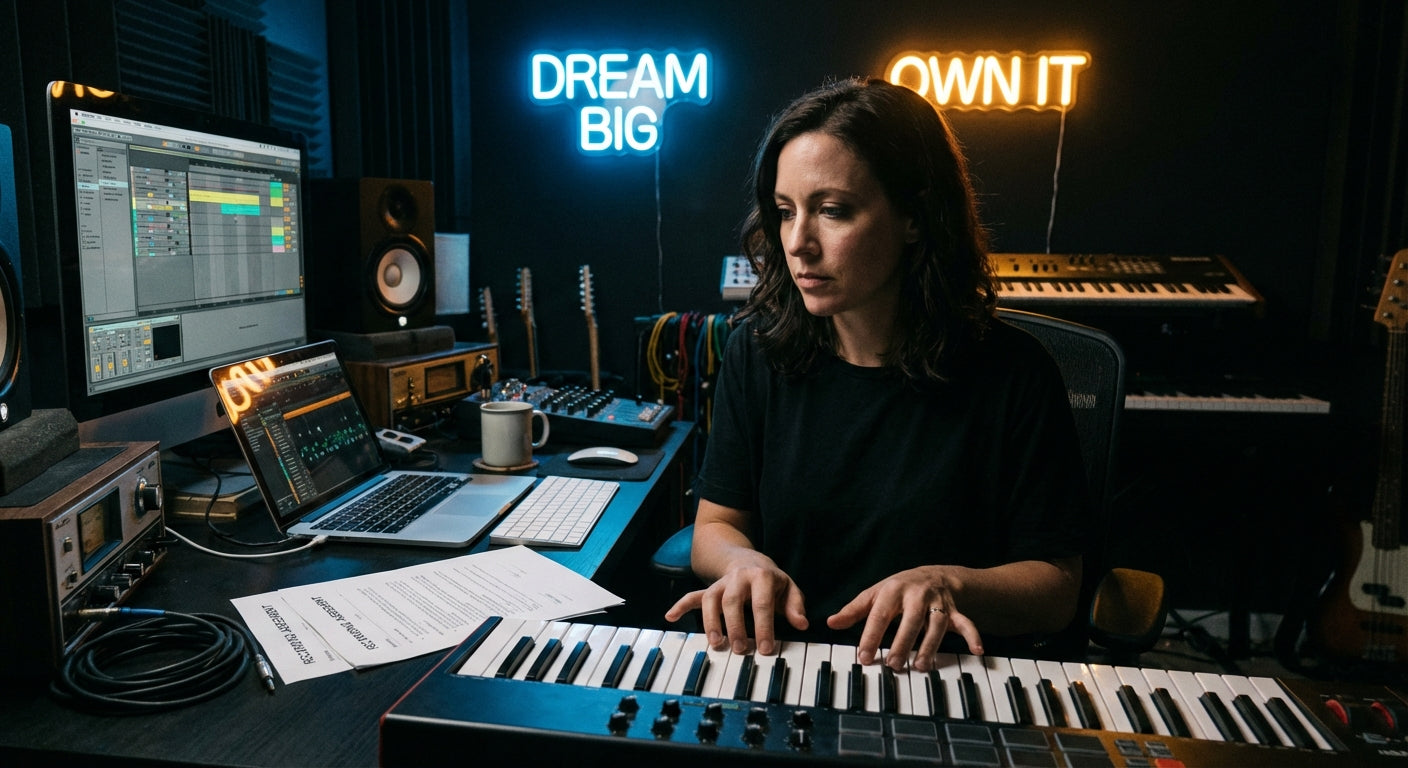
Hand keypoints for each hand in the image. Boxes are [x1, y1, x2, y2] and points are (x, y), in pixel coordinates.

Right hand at [664, 561, 808, 655]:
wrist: (749, 560)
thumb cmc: (771, 580)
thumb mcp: (789, 588)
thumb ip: (796, 606)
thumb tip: (802, 623)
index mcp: (761, 577)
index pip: (762, 603)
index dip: (764, 627)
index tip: (766, 649)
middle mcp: (738, 578)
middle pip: (732, 601)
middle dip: (735, 626)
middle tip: (741, 650)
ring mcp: (721, 583)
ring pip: (710, 600)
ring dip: (711, 622)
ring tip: (716, 644)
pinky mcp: (709, 589)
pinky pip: (692, 595)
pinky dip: (680, 605)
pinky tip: (670, 616)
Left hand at [826, 566, 983, 670]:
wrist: (935, 575)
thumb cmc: (899, 589)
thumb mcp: (875, 594)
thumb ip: (854, 610)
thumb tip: (830, 623)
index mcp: (893, 590)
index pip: (879, 614)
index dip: (871, 635)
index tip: (864, 657)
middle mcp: (916, 595)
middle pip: (909, 621)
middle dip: (902, 643)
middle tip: (894, 665)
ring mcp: (937, 603)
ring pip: (936, 625)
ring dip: (930, 646)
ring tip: (922, 666)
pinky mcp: (955, 611)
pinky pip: (966, 623)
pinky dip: (973, 635)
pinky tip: (978, 650)